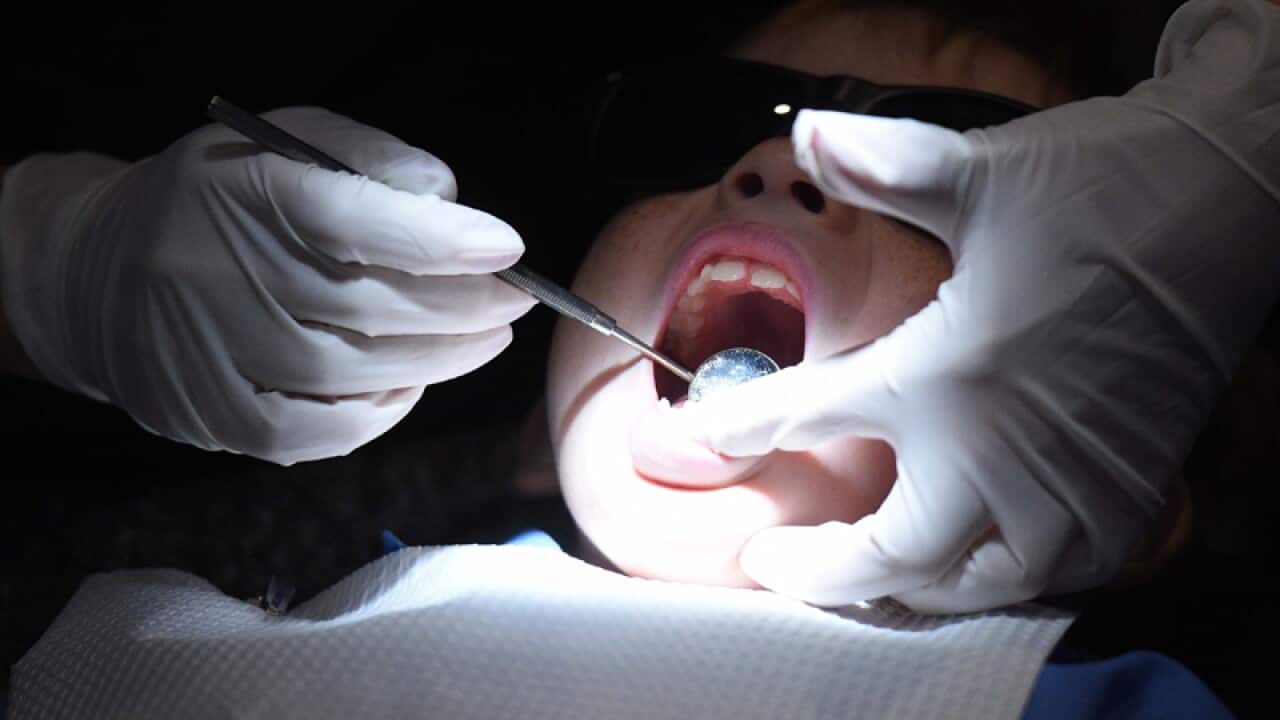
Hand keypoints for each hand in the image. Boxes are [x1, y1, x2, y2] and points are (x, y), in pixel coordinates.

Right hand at [0, 107, 534, 464]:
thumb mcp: (286, 145)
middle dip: (463, 308)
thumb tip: (449, 200)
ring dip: (440, 360)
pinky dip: (381, 412)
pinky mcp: (214, 416)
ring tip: (486, 338)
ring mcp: (211, 355)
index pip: (356, 219)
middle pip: (370, 307)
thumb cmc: (223, 201)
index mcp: (243, 191)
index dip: (443, 240)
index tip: (506, 247)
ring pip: (354, 374)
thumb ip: (371, 159)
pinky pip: (319, 432)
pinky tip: (412, 383)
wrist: (100, 273)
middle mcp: (218, 274)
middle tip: (517, 301)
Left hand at [634, 0, 1279, 611]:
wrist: (1228, 206)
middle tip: (775, 564)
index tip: (703, 438)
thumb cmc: (1103, 190)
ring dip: (908, 587)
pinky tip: (969, 563)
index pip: (816, 415)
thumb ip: (884, 165)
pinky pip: (1051, 577)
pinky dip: (997, 582)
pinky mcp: (1126, 497)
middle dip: (824, 570)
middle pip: (894, 553)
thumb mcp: (980, 172)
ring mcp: (1070, 487)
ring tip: (862, 575)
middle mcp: (1005, 450)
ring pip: (973, 584)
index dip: (747, 428)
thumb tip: (810, 133)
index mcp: (950, 372)